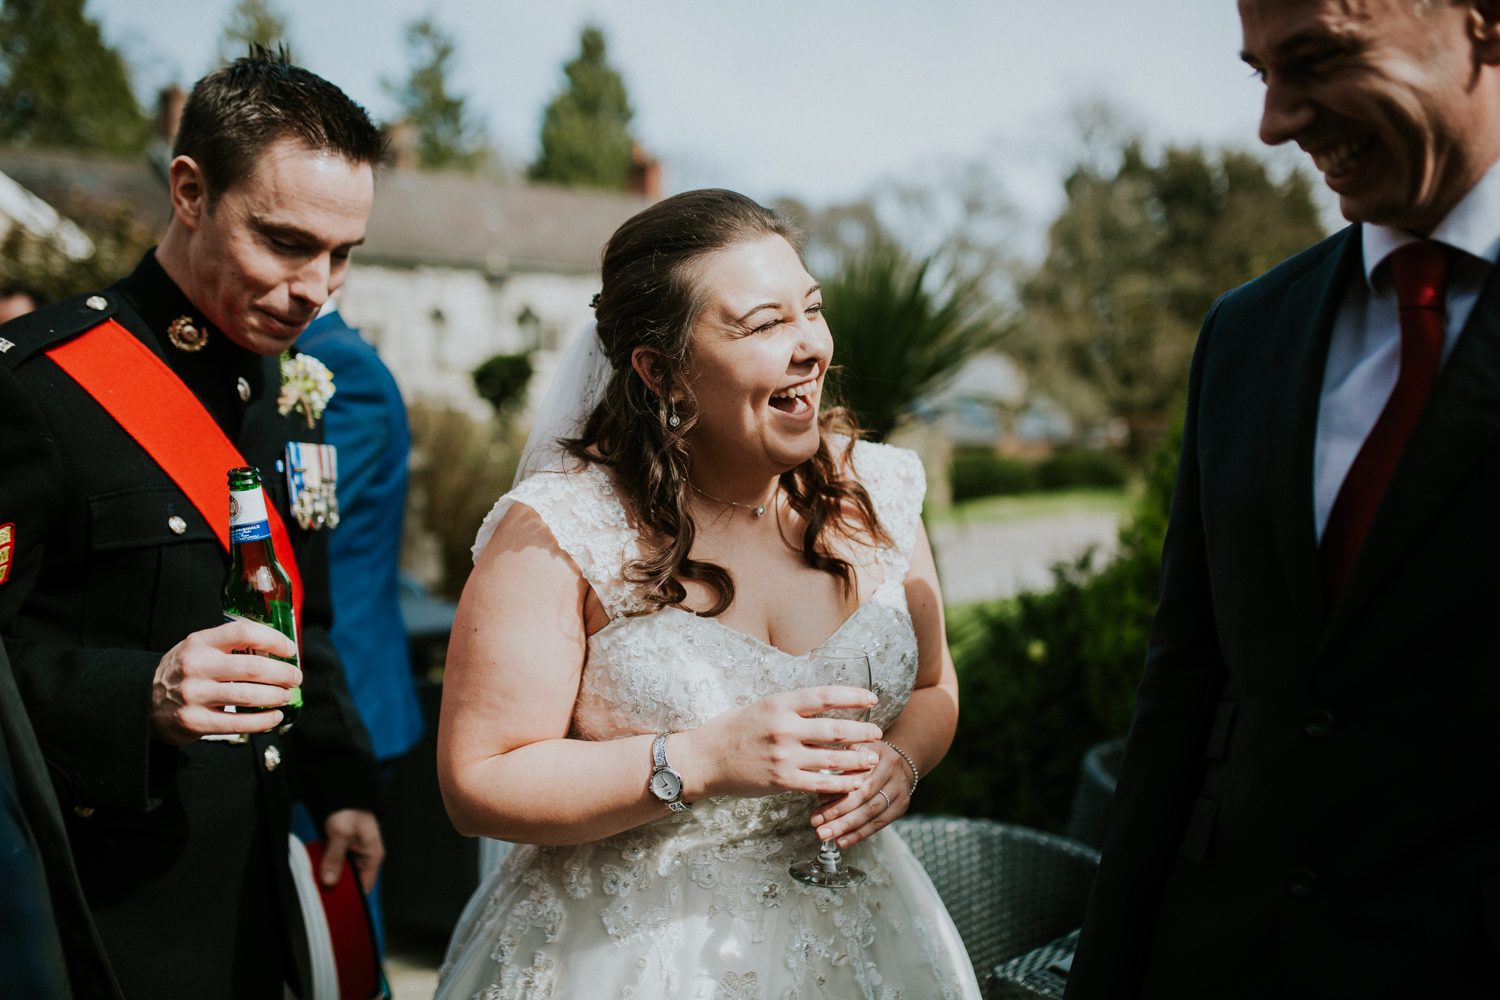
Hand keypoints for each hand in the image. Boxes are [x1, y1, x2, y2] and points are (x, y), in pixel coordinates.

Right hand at [150, 619, 301, 744]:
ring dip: (277, 696)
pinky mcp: (196, 722)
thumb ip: (230, 645)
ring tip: (286, 695)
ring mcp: (195, 695)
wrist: (144, 700)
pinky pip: (239, 723)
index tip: (290, 649)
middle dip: (283, 673)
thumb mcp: (199, 647)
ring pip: (249, 696)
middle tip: (295, 677)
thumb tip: (278, 648)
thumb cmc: (184, 671)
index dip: (274, 639)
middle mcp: (196, 666)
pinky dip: (264, 721)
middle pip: (253, 667)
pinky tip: (275, 717)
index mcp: (200, 643)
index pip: (244, 632)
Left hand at [321, 808, 383, 892]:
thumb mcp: (340, 834)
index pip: (365, 886)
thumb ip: (335, 859)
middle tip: (323, 885)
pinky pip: (336, 864)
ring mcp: (355, 853)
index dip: (351, 894)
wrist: (343, 792)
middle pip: (352, 881)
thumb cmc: (350, 808)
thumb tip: (330, 881)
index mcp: (373, 855)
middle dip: (337, 884)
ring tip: (319, 874)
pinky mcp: (344, 850)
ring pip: (342, 873)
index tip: (335, 898)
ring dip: (330, 874)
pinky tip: (319, 865)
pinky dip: (327, 866)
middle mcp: (365, 857)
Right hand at [674, 686, 882, 801]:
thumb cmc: (731, 730)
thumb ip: (790, 708)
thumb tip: (821, 705)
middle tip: (878, 732)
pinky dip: (841, 783)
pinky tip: (854, 782)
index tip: (872, 698)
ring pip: (833, 758)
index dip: (853, 696)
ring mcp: (784, 756)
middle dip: (862, 731)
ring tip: (873, 758)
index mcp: (779, 704)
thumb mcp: (760, 707)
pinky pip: (820, 783)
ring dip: (858, 759)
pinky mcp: (782, 781)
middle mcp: (784, 728)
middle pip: (835, 729)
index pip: (825, 696)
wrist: (704, 760)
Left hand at [809, 741, 911, 849]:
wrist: (896, 764)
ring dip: (846, 827)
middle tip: (816, 822)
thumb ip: (838, 758)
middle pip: (865, 794)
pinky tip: (841, 841)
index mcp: (877, 752)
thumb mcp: (853, 748)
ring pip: (871, 812)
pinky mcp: (901, 806)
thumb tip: (815, 777)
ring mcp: (899, 789)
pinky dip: (858, 835)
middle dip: (838, 811)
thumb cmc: (865, 757)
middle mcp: (892, 769)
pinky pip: (879, 824)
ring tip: (825, 834)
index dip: (838, 789)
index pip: (857, 773)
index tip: (818, 800)